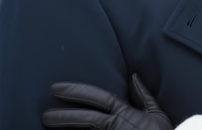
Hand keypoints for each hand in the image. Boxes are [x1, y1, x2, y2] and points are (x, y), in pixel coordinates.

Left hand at [42, 73, 172, 129]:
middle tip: (44, 116)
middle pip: (85, 118)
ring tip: (48, 129)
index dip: (76, 91)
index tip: (56, 89)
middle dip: (63, 116)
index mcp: (125, 113)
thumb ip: (143, 95)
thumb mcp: (157, 114)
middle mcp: (116, 126)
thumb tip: (133, 76)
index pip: (98, 97)